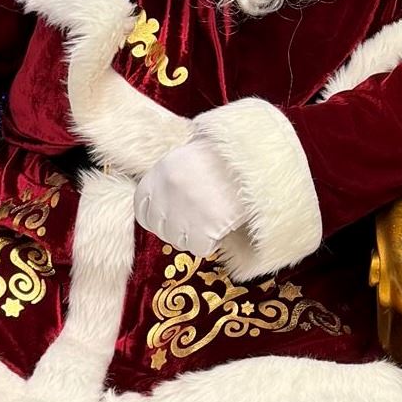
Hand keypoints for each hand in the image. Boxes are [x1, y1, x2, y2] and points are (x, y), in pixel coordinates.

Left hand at [135, 135, 246, 260]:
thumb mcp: (191, 152)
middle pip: (161, 229)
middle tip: (197, 222)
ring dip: (195, 237)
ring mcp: (185, 212)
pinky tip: (223, 227)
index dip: (156, 218)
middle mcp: (168, 192)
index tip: (170, 219)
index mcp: (161, 171)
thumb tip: (165, 195)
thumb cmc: (227, 153)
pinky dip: (212, 243)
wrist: (258, 157)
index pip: (142, 209)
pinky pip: (200, 248)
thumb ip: (174, 174)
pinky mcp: (205, 228)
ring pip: (179, 241)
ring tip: (213, 221)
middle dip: (177, 230)